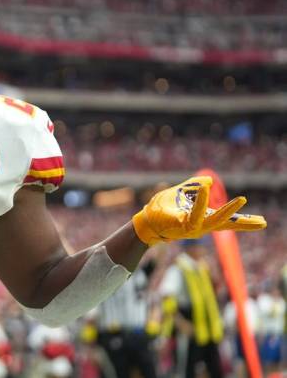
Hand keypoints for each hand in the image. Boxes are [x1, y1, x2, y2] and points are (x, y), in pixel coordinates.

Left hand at [132, 176, 265, 244]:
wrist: (145, 221)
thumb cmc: (162, 209)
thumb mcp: (181, 194)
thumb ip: (195, 186)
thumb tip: (209, 181)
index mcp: (203, 219)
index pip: (227, 221)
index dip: (244, 221)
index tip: (262, 222)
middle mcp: (201, 226)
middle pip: (227, 225)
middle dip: (244, 223)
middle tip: (263, 222)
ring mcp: (192, 228)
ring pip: (214, 221)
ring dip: (228, 211)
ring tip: (241, 201)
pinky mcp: (181, 226)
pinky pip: (194, 214)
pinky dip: (201, 202)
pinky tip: (205, 190)